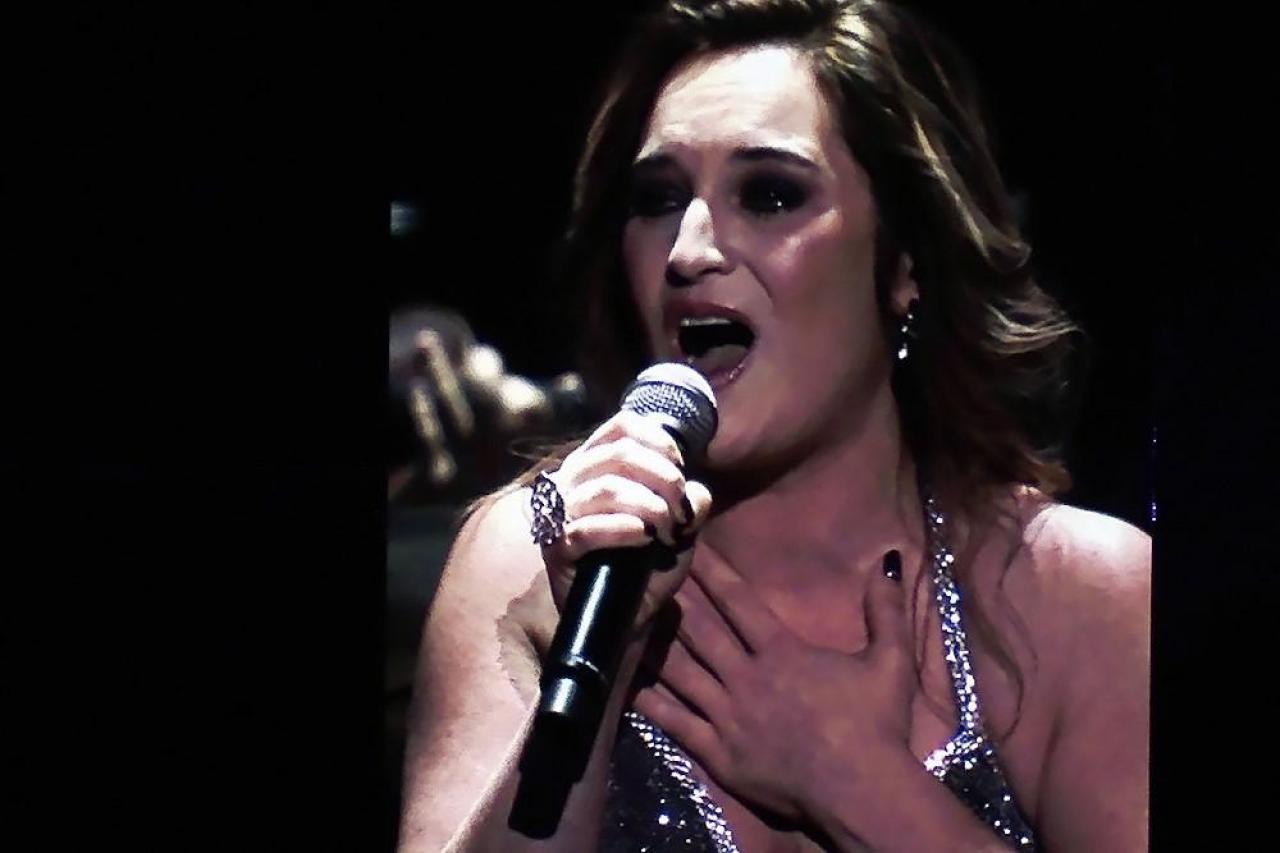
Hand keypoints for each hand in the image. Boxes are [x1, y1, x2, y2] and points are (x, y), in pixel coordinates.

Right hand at [539, 410, 712, 628]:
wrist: (625, 617)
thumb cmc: (647, 566)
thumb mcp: (678, 530)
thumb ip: (690, 505)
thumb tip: (698, 491)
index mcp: (596, 464)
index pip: (621, 427)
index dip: (657, 440)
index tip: (680, 468)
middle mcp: (572, 480)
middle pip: (619, 453)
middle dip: (663, 477)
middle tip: (680, 510)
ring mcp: (560, 515)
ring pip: (605, 489)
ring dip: (649, 505)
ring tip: (666, 529)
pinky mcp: (557, 549)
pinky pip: (585, 530)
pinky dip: (621, 529)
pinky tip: (644, 536)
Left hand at [634, 548, 915, 822]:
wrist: (861, 791)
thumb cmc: (876, 726)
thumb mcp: (890, 662)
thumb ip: (885, 610)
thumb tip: (888, 562)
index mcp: (783, 652)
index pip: (739, 602)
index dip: (712, 572)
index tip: (688, 547)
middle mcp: (747, 677)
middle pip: (701, 630)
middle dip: (673, 596)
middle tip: (646, 570)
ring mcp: (728, 716)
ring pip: (682, 672)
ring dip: (655, 644)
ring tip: (629, 618)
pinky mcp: (719, 753)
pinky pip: (678, 723)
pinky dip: (652, 703)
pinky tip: (628, 684)